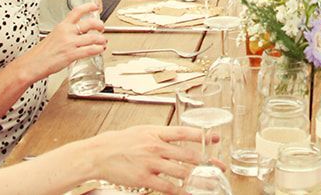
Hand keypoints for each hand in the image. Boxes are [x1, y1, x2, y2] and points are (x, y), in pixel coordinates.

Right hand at [29, 1, 105, 77]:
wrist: (32, 64)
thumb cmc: (40, 54)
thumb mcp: (53, 37)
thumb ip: (64, 34)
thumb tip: (75, 36)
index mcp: (61, 26)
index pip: (77, 11)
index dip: (88, 7)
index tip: (95, 6)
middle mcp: (67, 32)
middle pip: (89, 23)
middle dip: (99, 25)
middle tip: (102, 28)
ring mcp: (70, 43)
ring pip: (93, 37)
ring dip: (101, 40)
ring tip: (103, 42)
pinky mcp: (71, 54)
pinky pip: (90, 50)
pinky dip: (98, 49)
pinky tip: (100, 50)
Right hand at [82, 126, 207, 194]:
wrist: (100, 154)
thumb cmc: (122, 142)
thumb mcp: (144, 131)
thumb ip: (163, 135)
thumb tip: (183, 137)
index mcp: (157, 132)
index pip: (185, 132)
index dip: (203, 136)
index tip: (217, 139)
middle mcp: (156, 147)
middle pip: (188, 154)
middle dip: (207, 162)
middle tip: (220, 167)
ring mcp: (151, 163)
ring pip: (181, 172)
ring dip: (199, 178)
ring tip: (212, 183)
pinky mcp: (145, 179)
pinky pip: (168, 187)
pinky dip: (181, 191)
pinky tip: (190, 193)